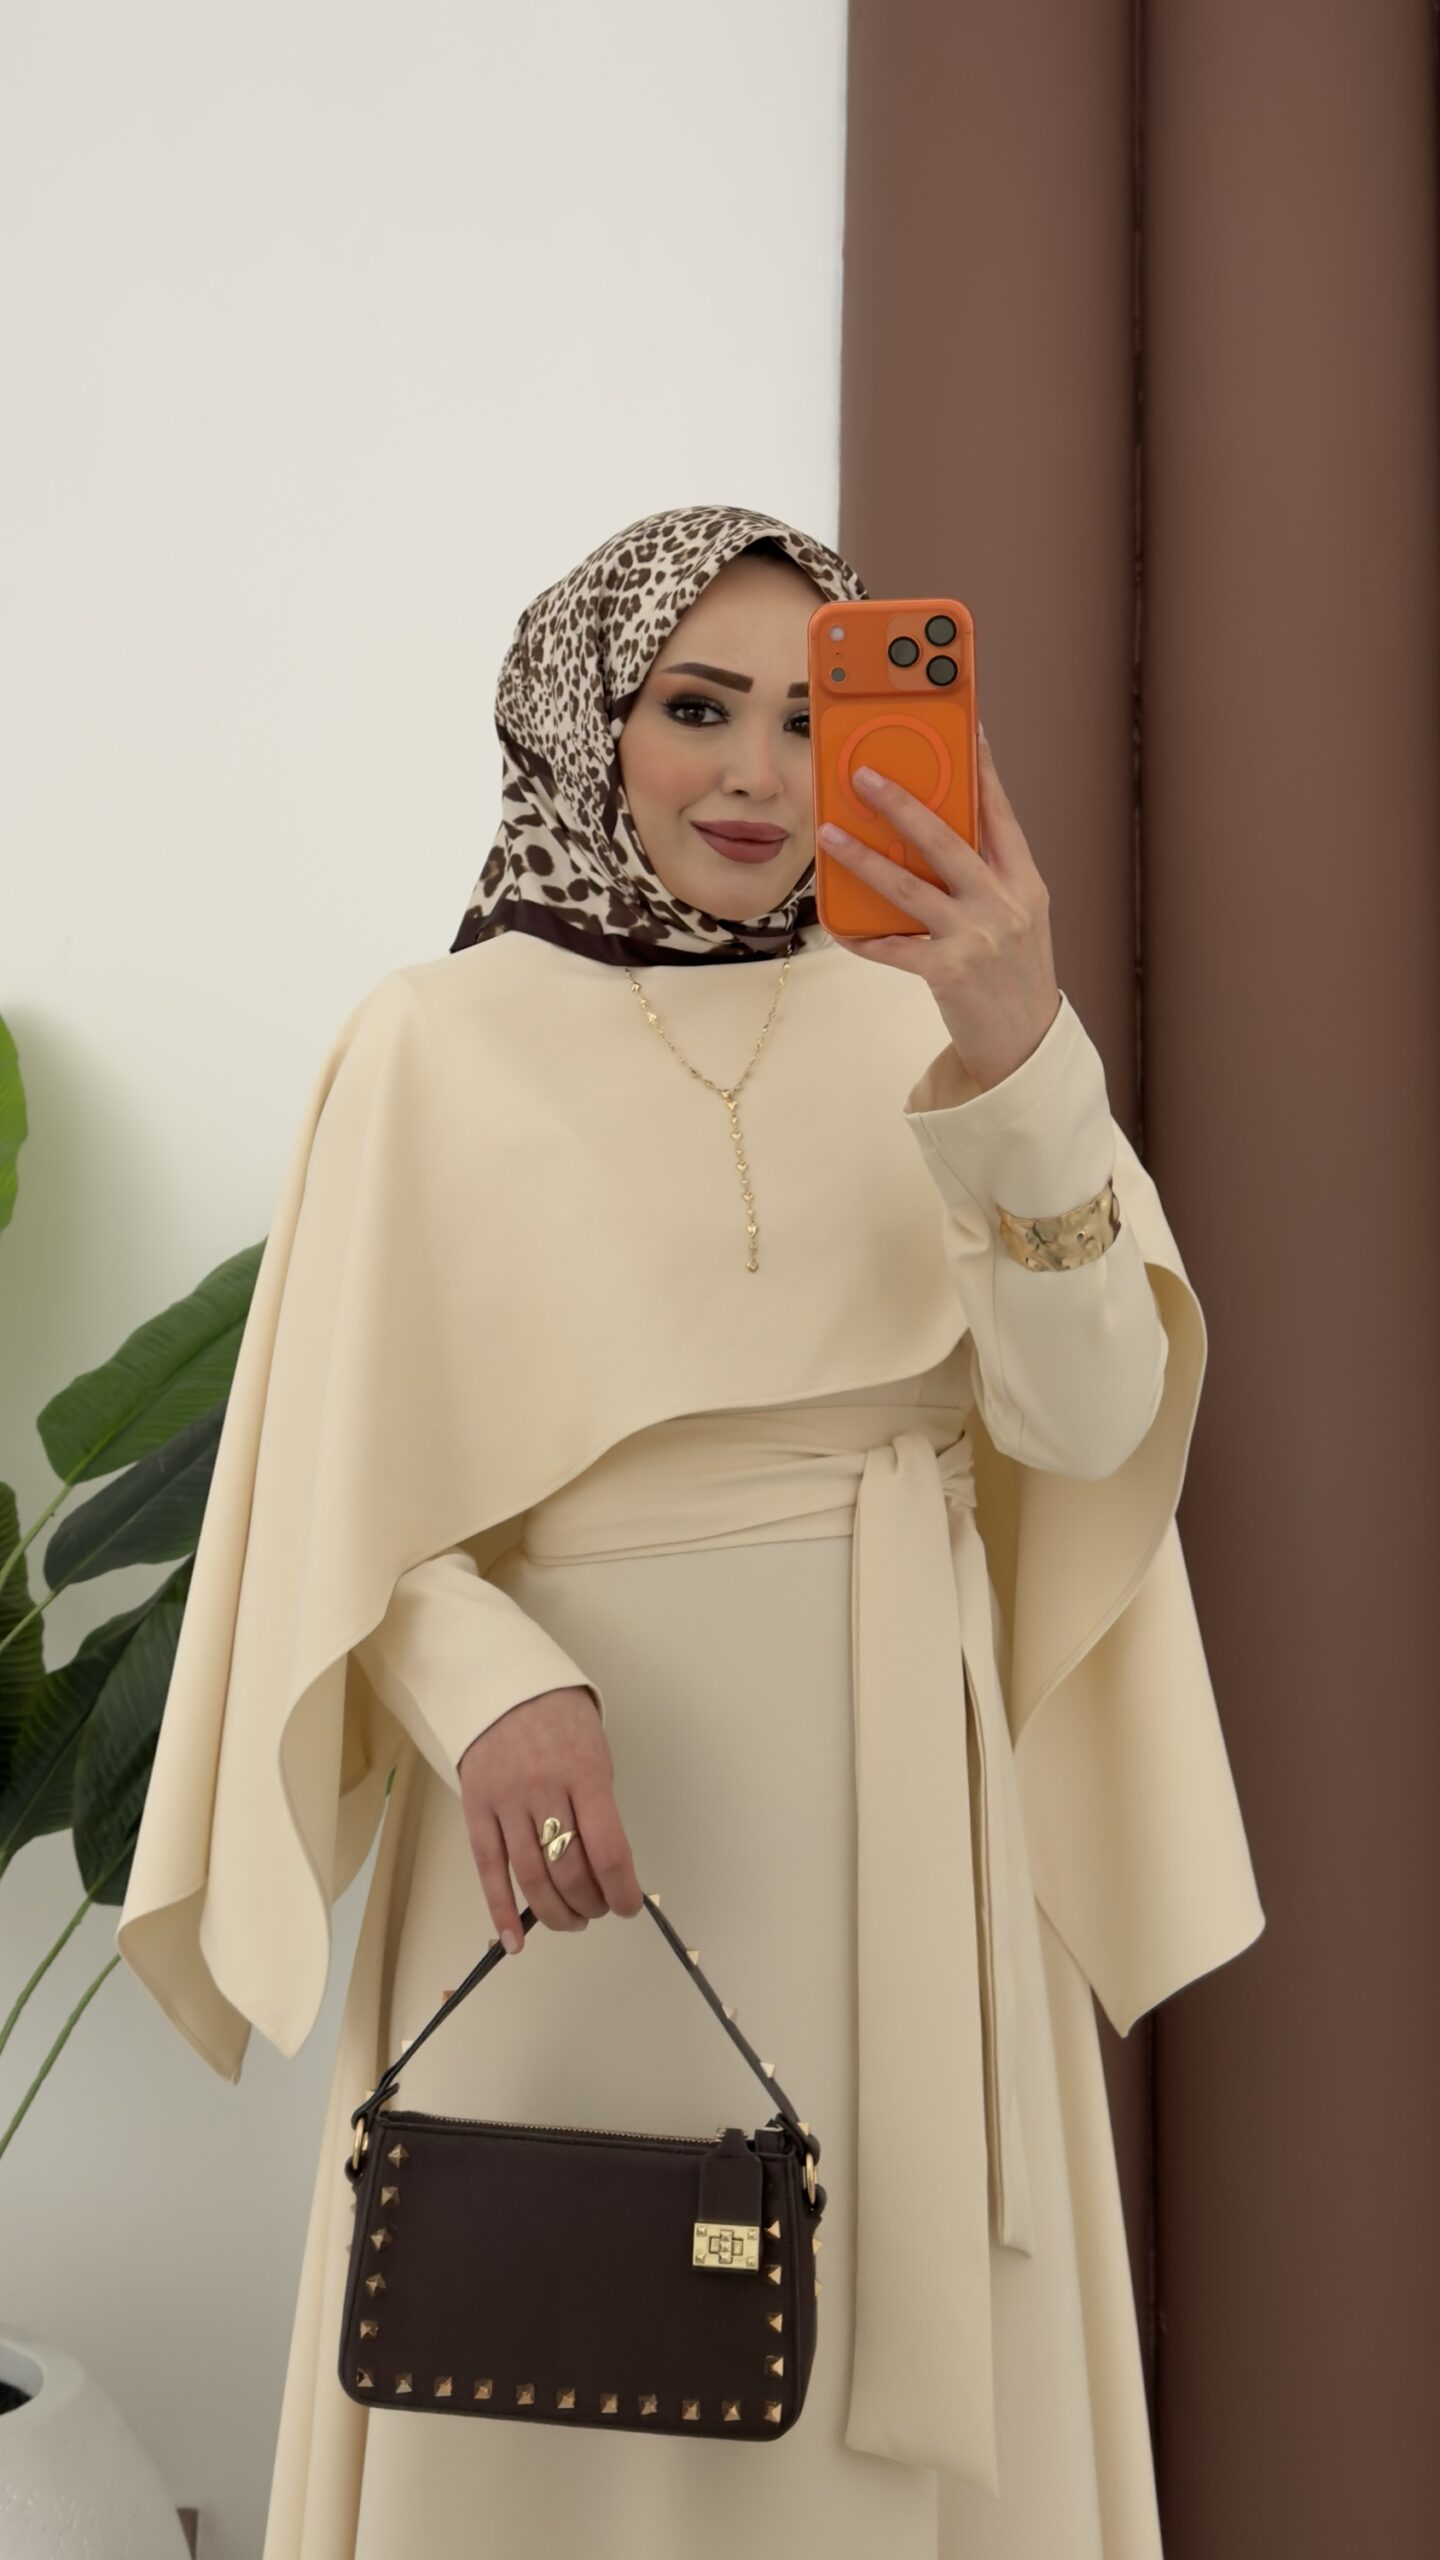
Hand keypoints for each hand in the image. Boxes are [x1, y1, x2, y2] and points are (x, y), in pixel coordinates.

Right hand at [457, 1685, 644, 1950]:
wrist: (502, 1686)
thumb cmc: (560, 1720)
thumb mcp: (595, 1754)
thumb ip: (599, 1808)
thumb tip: (608, 1869)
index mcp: (585, 1775)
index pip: (608, 1851)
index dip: (621, 1891)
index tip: (628, 1905)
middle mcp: (544, 1790)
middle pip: (568, 1870)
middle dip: (590, 1903)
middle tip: (598, 1909)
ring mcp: (506, 1802)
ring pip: (530, 1877)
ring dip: (555, 1912)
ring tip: (572, 1919)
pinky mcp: (475, 1809)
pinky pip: (488, 1869)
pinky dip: (501, 1911)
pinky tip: (515, 1940)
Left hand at [817, 726, 1061, 1089]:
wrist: (1026, 1043)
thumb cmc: (1013, 973)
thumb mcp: (1015, 915)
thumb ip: (983, 875)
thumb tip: (929, 833)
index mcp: (1023, 881)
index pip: (1001, 813)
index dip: (982, 768)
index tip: (965, 727)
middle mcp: (1004, 903)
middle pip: (947, 840)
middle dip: (901, 803)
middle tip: (864, 774)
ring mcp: (977, 938)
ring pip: (910, 887)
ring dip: (863, 858)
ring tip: (829, 834)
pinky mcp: (949, 973)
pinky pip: (893, 947)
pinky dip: (862, 934)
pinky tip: (836, 922)